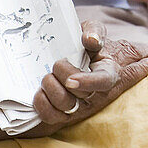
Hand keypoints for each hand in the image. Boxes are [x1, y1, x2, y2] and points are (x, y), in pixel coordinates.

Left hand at [21, 22, 147, 134]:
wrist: (82, 58)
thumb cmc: (88, 45)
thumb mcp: (94, 30)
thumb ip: (95, 31)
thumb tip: (90, 39)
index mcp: (108, 73)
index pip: (102, 82)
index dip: (87, 82)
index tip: (71, 80)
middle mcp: (95, 94)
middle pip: (80, 94)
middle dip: (64, 76)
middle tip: (57, 63)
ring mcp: (80, 106)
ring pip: (65, 106)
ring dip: (51, 89)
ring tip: (47, 76)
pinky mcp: (64, 113)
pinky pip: (51, 117)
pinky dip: (42, 105)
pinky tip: (39, 91)